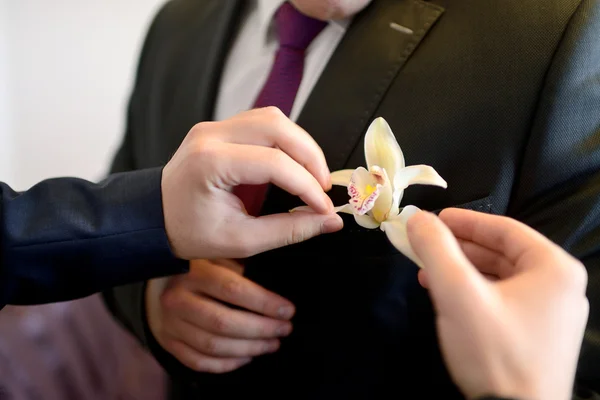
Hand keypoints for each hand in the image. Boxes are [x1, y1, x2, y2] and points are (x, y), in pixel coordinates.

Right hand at [146, 258, 294, 372]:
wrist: (159, 280)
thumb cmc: (200, 265)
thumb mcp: (219, 252)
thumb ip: (242, 262)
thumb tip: (278, 274)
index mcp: (194, 272)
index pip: (233, 290)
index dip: (264, 303)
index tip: (288, 310)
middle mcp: (178, 298)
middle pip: (223, 323)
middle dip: (261, 329)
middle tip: (284, 329)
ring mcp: (170, 323)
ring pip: (213, 345)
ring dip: (249, 348)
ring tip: (272, 343)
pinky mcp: (168, 341)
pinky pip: (199, 361)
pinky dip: (227, 364)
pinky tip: (247, 356)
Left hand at [161, 107, 343, 259]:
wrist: (153, 218)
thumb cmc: (190, 232)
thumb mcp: (241, 240)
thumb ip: (289, 230)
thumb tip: (330, 221)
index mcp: (210, 163)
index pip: (274, 163)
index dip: (307, 185)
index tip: (324, 208)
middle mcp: (211, 135)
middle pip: (277, 127)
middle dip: (310, 156)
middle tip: (324, 187)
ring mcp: (214, 127)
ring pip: (273, 118)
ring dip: (300, 144)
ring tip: (313, 176)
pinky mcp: (220, 127)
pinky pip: (262, 121)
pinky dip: (286, 140)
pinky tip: (293, 163)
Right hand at [407, 208, 588, 399]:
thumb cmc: (493, 351)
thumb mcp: (458, 294)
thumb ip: (436, 249)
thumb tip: (417, 217)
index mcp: (554, 269)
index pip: (505, 229)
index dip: (466, 221)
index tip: (435, 218)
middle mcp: (561, 287)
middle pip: (502, 253)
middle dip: (459, 248)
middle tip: (427, 244)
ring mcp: (552, 315)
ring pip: (500, 278)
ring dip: (462, 271)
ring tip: (428, 272)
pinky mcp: (539, 337)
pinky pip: (504, 300)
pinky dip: (474, 294)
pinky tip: (447, 298)